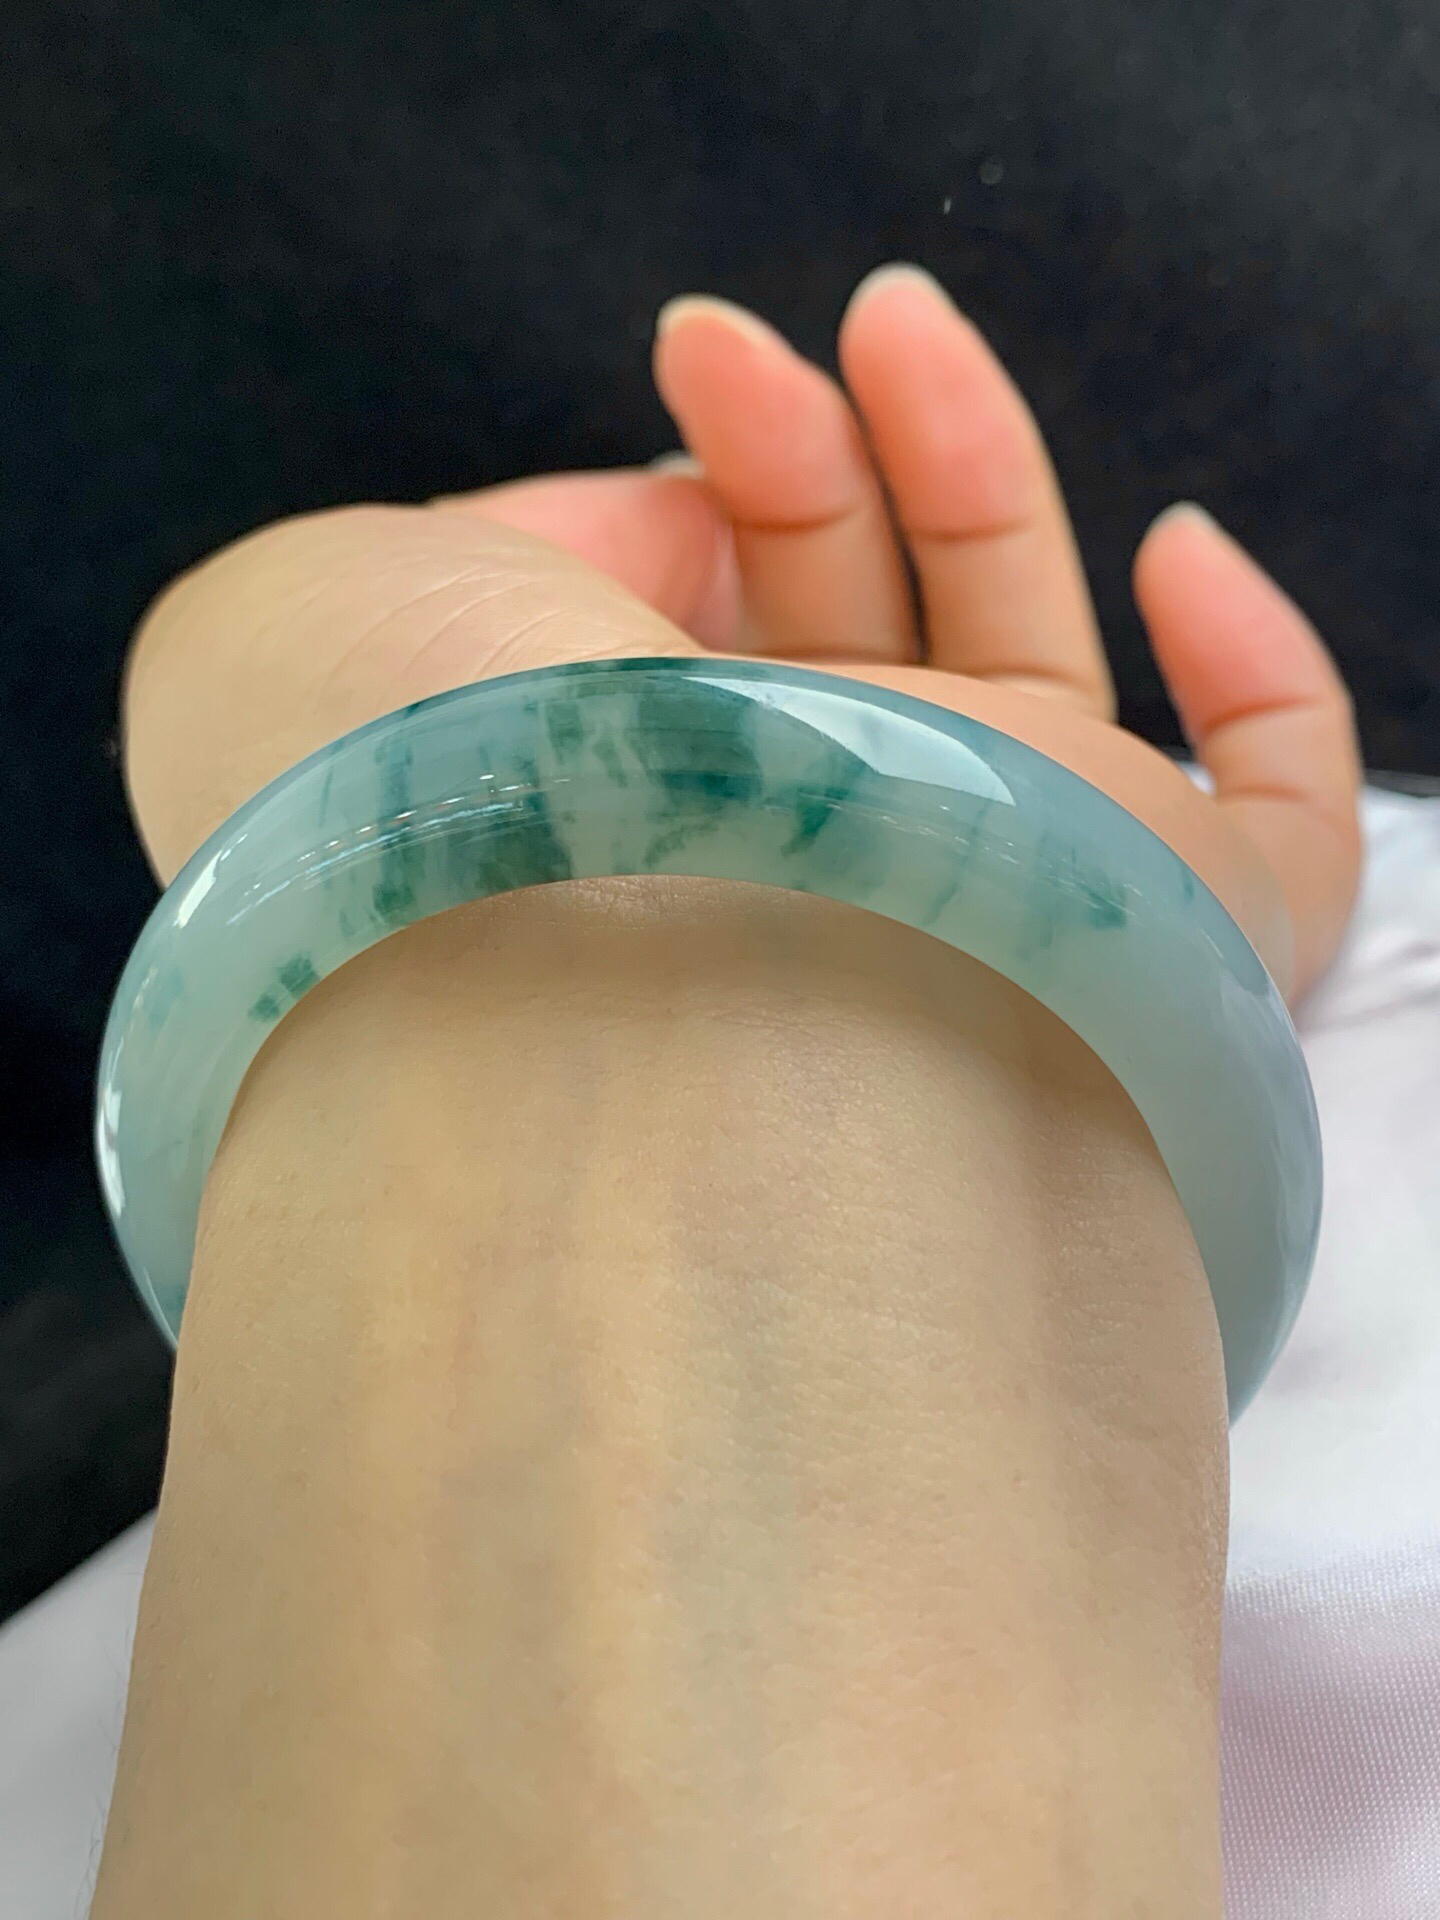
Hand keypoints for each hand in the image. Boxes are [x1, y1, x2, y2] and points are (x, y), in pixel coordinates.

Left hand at [126, 263, 1360, 998]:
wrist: (563, 1007)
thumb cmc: (394, 807)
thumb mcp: (324, 618)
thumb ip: (503, 548)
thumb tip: (678, 532)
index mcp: (636, 842)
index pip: (704, 665)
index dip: (700, 502)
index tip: (681, 383)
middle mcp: (801, 885)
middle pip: (852, 643)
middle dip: (801, 466)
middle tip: (727, 353)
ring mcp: (983, 907)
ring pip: (1027, 671)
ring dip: (968, 466)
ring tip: (889, 327)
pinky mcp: (1166, 938)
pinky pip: (1279, 827)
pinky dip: (1262, 682)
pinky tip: (1182, 555)